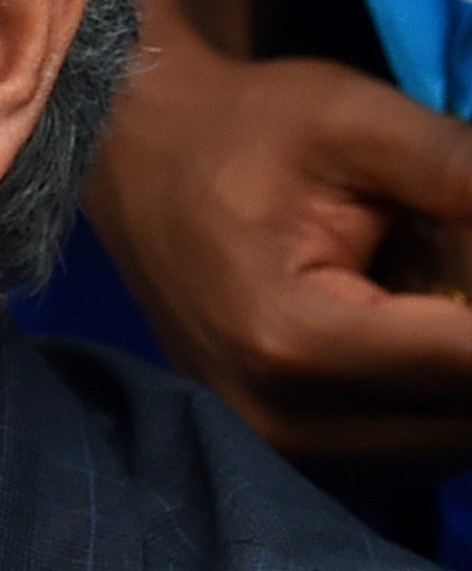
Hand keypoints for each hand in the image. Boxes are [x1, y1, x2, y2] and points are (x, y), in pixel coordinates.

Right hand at [89, 8, 471, 459]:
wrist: (133, 155)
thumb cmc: (240, 129)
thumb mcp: (354, 120)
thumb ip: (461, 170)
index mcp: (293, 341)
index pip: (471, 364)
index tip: (458, 245)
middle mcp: (282, 419)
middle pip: (465, 419)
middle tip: (436, 251)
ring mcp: (276, 446)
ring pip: (444, 443)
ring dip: (458, 370)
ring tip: (420, 283)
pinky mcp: (280, 450)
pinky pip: (404, 447)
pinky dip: (433, 393)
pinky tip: (406, 324)